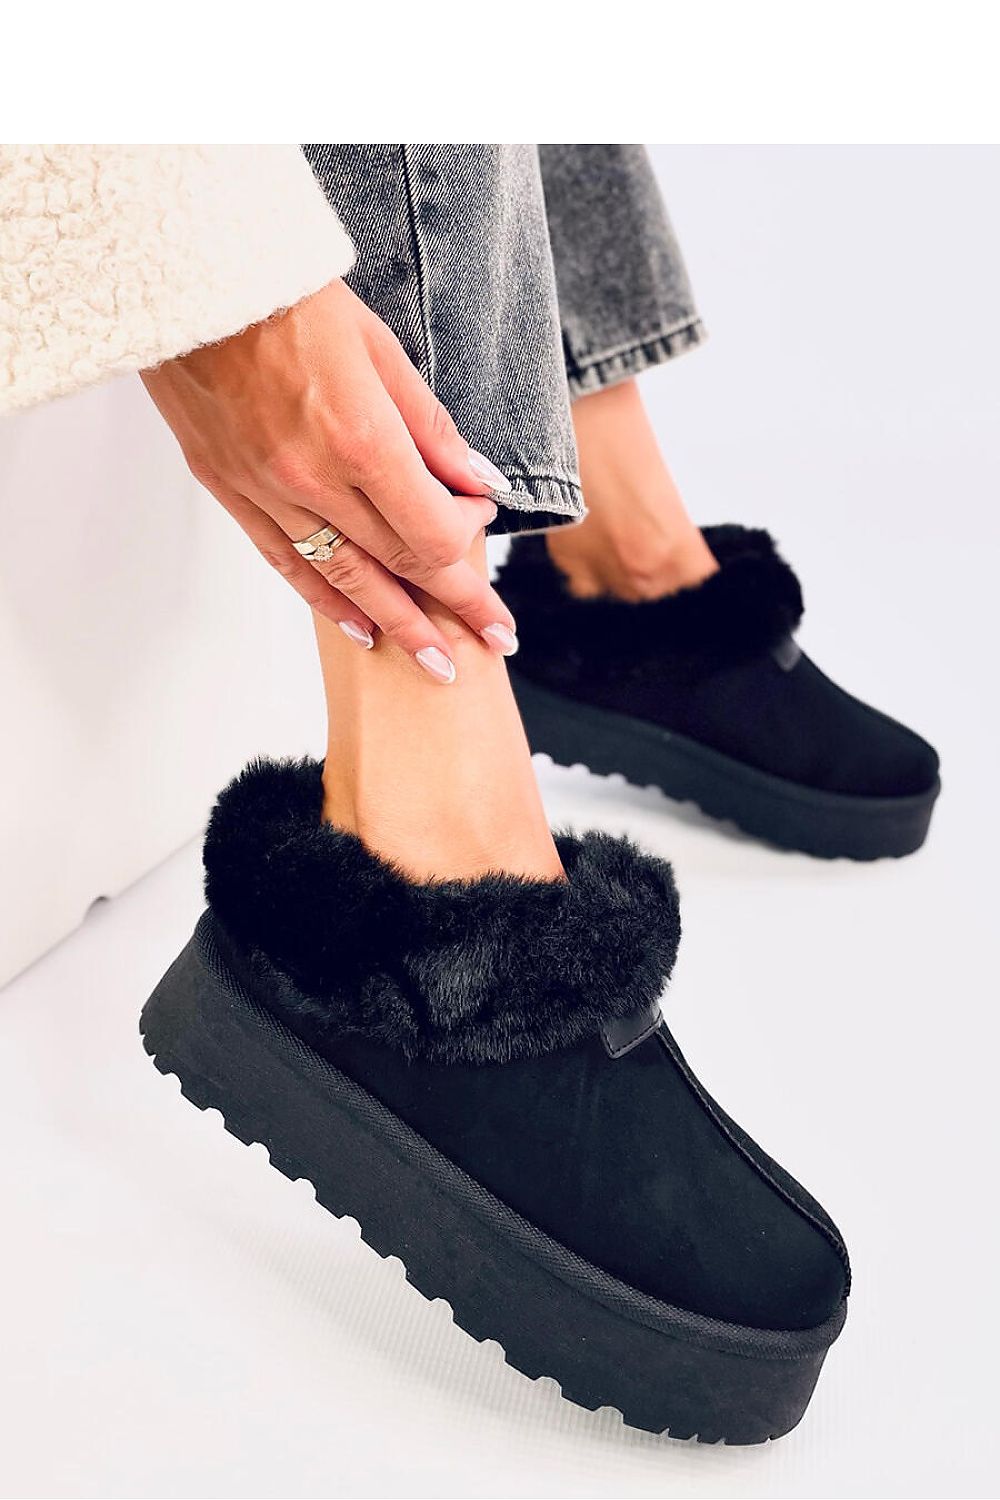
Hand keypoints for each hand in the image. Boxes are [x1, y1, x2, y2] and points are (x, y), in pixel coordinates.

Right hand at [141, 279, 517, 680]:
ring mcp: (267, 492)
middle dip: (454, 606)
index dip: (465, 541)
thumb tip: (480, 483)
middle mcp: (313, 479)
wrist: (189, 280)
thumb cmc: (289, 299)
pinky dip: (328, 602)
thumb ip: (432, 429)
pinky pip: (287, 564)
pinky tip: (361, 631)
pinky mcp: (230, 491)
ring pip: (345, 579)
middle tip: (495, 640)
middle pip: (398, 565)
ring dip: (398, 625)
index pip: (431, 530)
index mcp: (361, 439)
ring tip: (439, 664)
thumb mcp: (381, 350)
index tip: (480, 524)